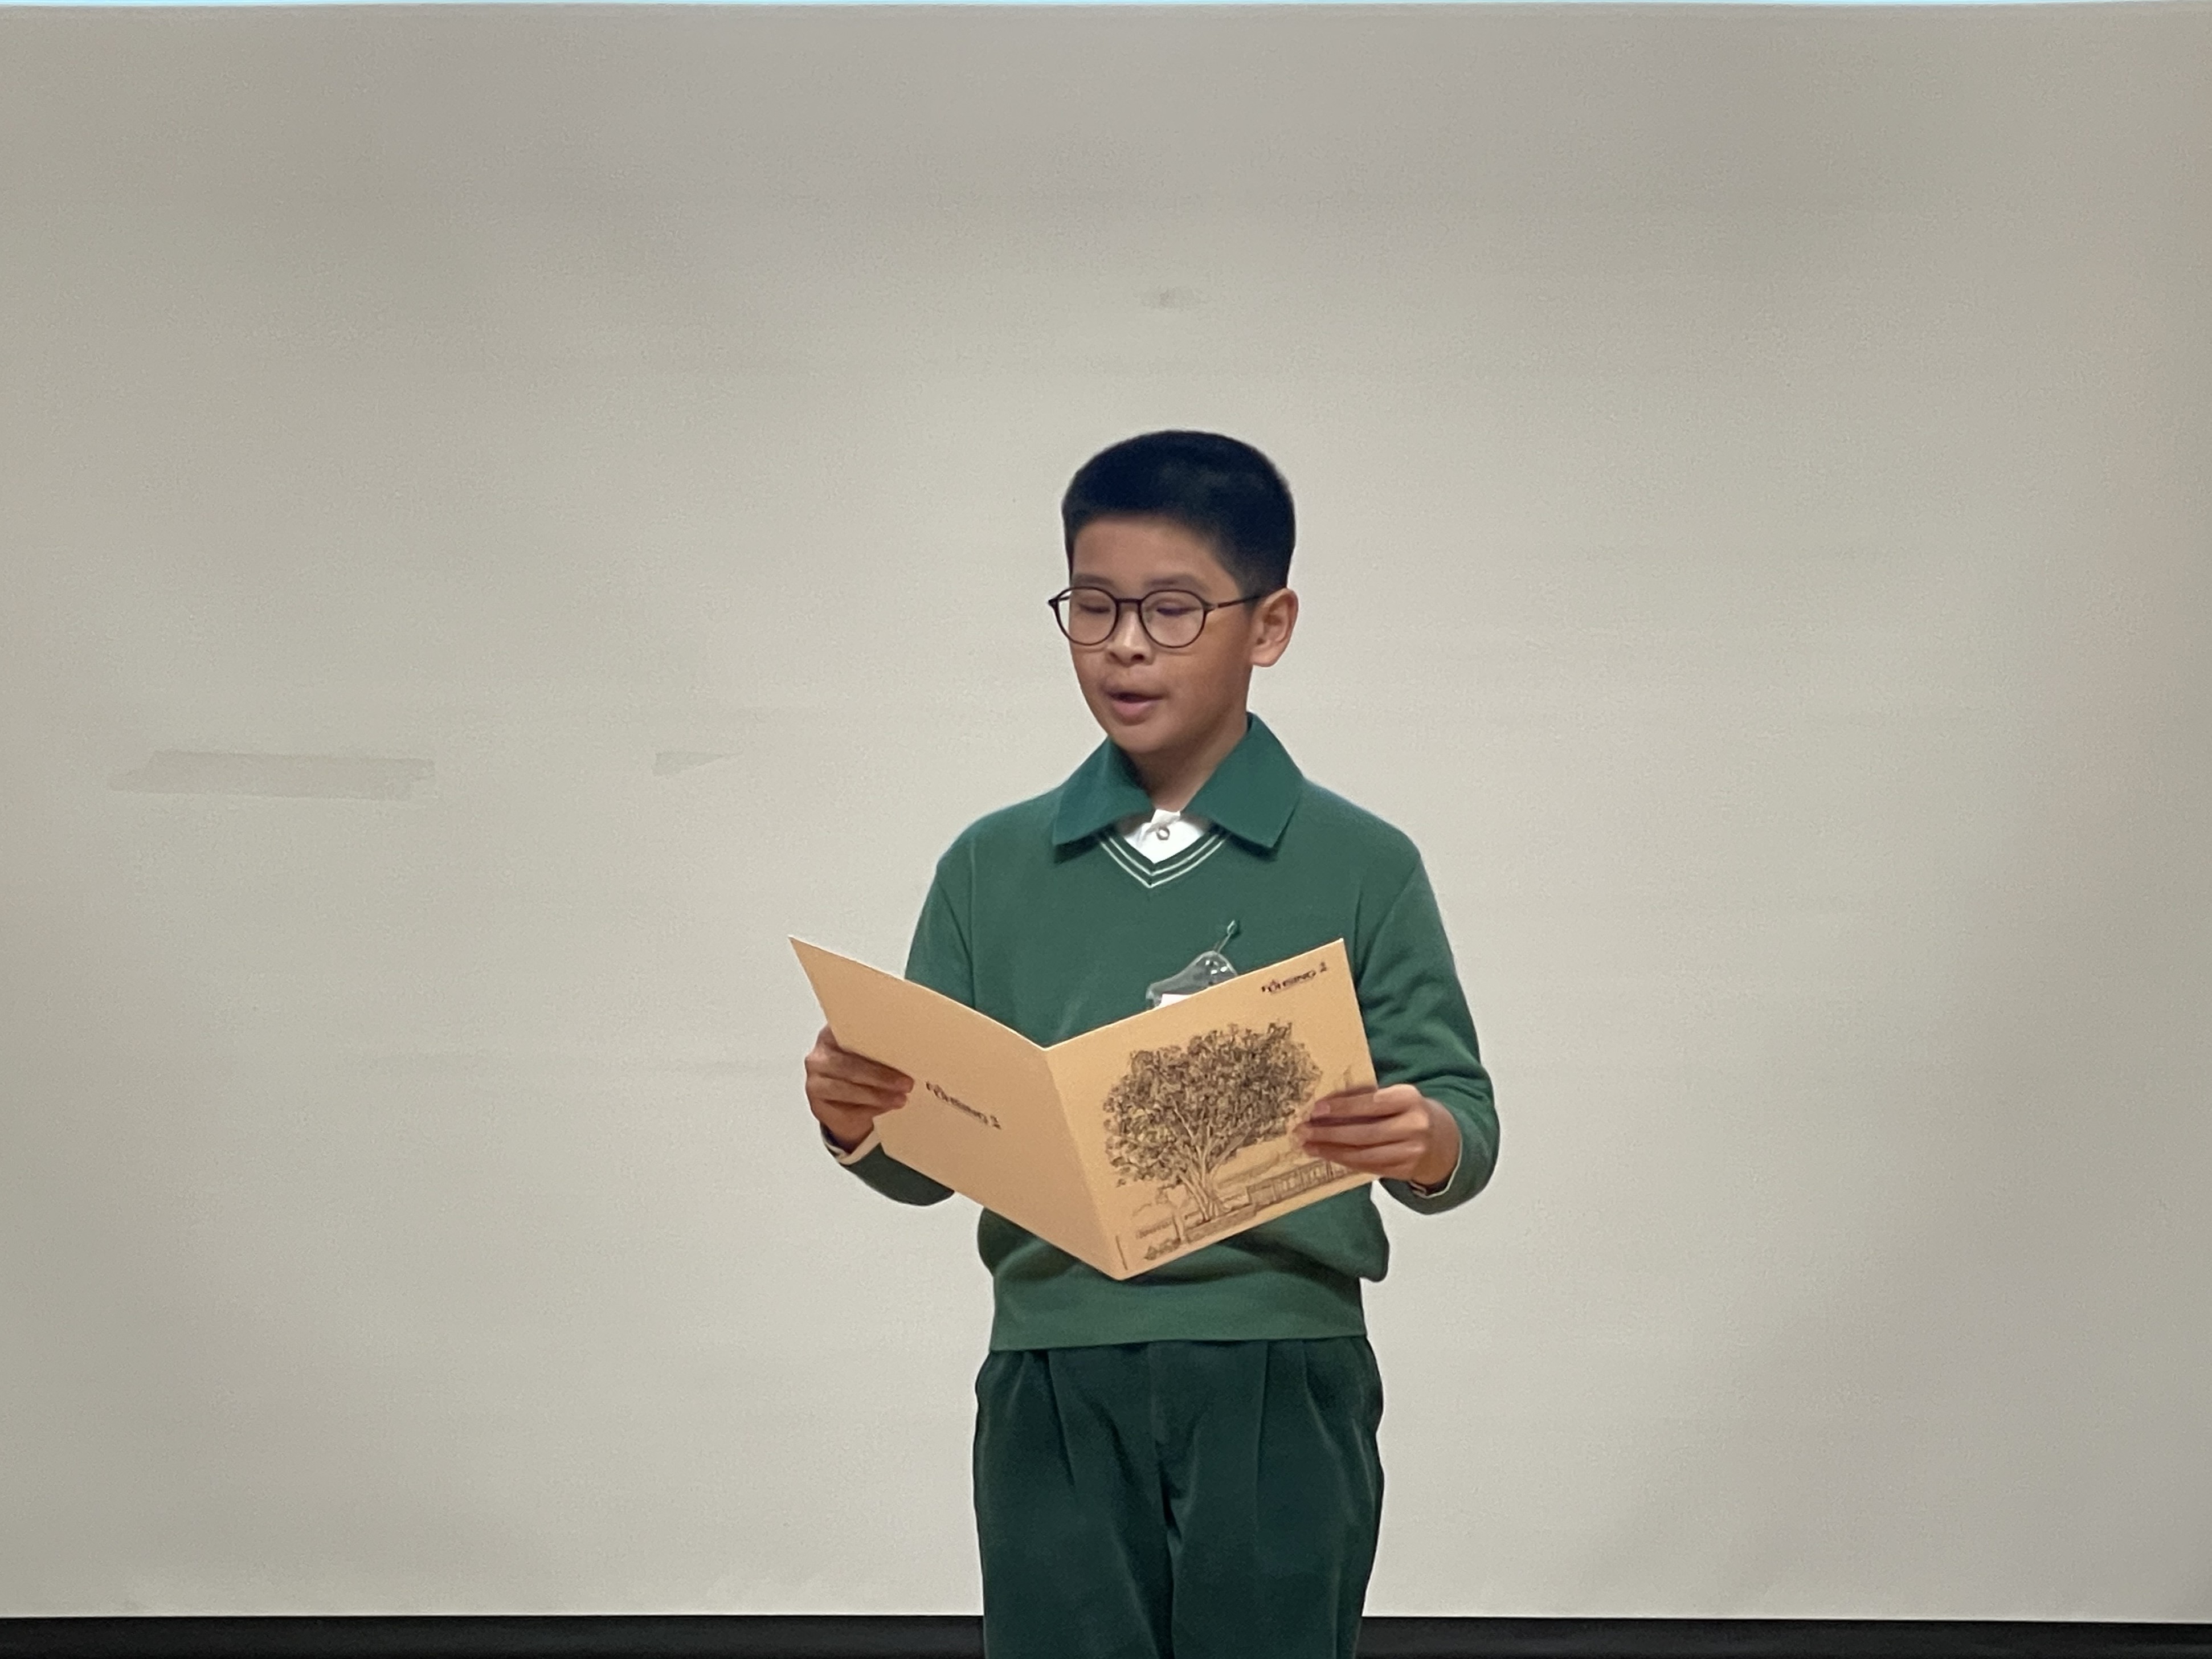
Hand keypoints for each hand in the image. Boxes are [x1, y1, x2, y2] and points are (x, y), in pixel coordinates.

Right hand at [805, 1025, 911, 1152]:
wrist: (845, 1105)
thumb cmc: (861, 1073)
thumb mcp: (870, 1055)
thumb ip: (880, 1049)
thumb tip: (909, 1053)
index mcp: (832, 1034)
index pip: (850, 1033)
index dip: (876, 1041)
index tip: (900, 1048)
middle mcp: (819, 1055)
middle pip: (850, 1064)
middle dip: (881, 1075)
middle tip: (906, 1082)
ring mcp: (815, 1081)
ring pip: (847, 1088)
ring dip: (878, 1095)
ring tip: (901, 1098)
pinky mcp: (818, 1105)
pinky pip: (846, 1107)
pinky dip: (870, 1108)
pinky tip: (887, 1106)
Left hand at [1295, 1083, 1458, 1187]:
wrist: (1443, 1140)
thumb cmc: (1409, 1112)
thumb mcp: (1396, 1097)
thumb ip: (1368, 1097)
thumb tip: (1325, 1103)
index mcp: (1410, 1099)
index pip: (1372, 1103)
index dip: (1343, 1108)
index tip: (1316, 1110)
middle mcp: (1414, 1126)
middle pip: (1365, 1133)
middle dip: (1329, 1133)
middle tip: (1303, 1131)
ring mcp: (1412, 1152)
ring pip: (1364, 1154)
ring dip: (1331, 1151)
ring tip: (1308, 1146)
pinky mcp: (1405, 1170)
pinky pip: (1368, 1167)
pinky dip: (1345, 1161)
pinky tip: (1327, 1155)